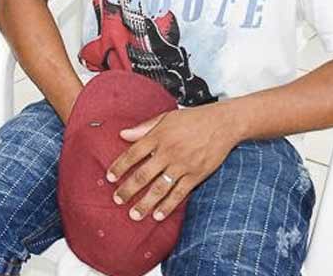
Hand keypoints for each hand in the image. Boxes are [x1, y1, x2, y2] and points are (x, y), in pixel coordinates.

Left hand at [107, 104, 241, 221]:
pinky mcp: (196, 175)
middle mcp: (168, 152)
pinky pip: (179, 194)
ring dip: (145, 203)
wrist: (223, 123)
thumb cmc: (193, 119)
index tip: (110, 178)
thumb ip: (144, 127)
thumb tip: (123, 134)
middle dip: (128, 189)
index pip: (133, 154)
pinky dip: (168, 206)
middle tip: (117, 200)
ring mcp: (182, 165)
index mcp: (158, 136)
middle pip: (143, 174)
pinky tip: (158, 215)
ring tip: (134, 214)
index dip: (120, 167)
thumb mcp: (166, 117)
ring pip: (159, 188)